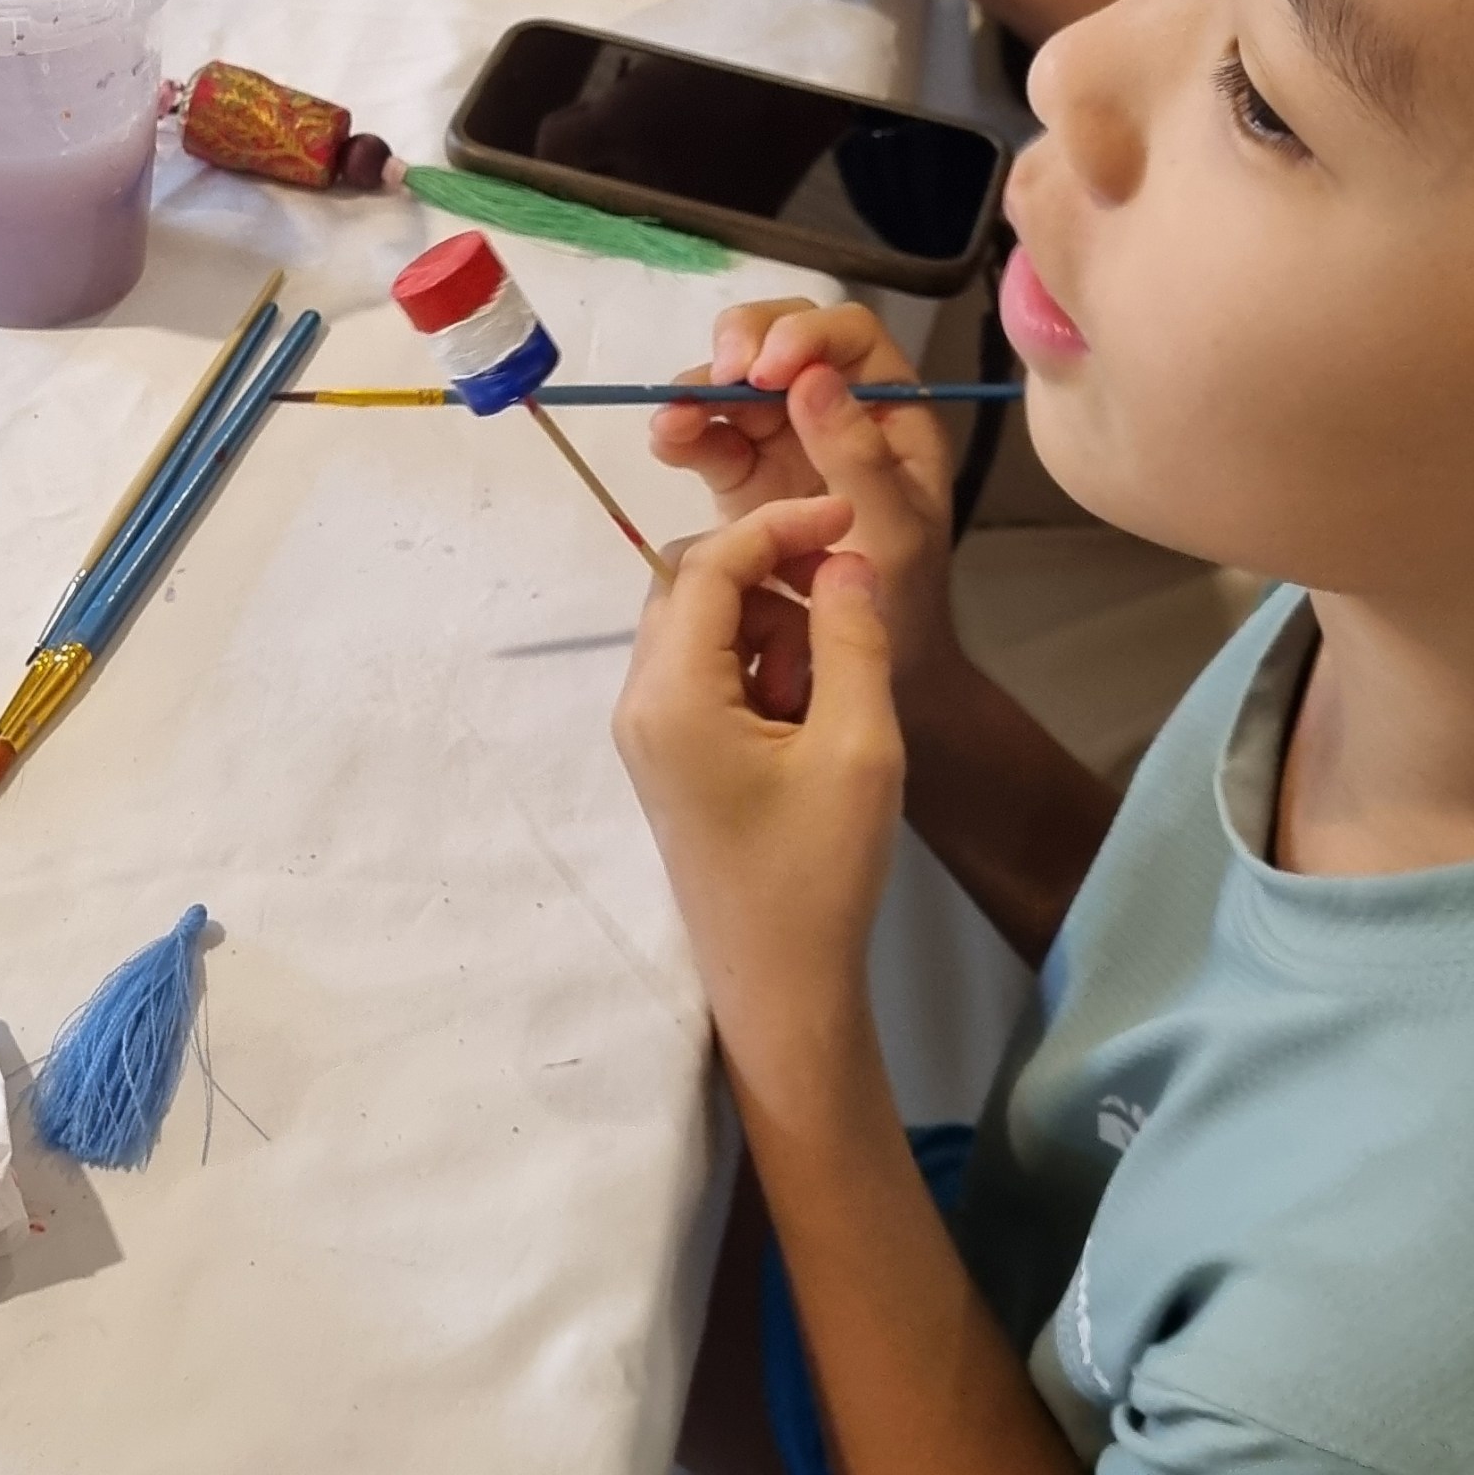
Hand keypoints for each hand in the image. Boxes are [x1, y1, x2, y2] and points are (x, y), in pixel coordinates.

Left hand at [614, 499, 904, 1073]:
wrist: (782, 985)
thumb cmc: (820, 872)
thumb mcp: (859, 746)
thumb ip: (852, 636)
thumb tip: (842, 558)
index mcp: (671, 693)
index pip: (708, 564)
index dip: (779, 524)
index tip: (848, 515)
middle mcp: (640, 700)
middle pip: (692, 585)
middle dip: (773, 574)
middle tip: (848, 601)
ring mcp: (648, 729)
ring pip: (703, 626)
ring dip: (771, 625)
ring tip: (832, 686)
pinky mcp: (669, 754)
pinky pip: (706, 671)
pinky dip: (759, 666)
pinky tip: (808, 715)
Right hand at [652, 299, 959, 690]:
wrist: (872, 662)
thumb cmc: (903, 595)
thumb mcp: (895, 530)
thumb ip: (857, 456)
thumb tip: (811, 380)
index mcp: (890, 409)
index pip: (848, 336)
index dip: (805, 334)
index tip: (770, 370)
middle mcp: (835, 408)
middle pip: (782, 337)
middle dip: (744, 344)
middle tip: (721, 375)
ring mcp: (785, 437)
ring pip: (736, 381)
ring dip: (700, 387)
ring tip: (674, 418)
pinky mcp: (742, 472)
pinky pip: (708, 435)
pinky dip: (683, 430)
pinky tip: (667, 441)